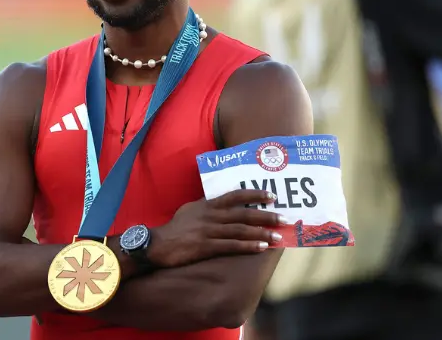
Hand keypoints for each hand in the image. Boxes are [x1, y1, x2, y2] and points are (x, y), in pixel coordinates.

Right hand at [147, 189, 286, 268]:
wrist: (156, 244)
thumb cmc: (174, 228)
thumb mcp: (190, 210)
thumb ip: (207, 207)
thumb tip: (221, 204)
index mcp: (207, 205)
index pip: (235, 195)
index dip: (255, 194)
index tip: (272, 195)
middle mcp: (210, 215)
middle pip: (244, 213)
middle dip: (266, 215)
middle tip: (285, 218)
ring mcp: (208, 231)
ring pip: (241, 230)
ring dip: (262, 232)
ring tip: (279, 236)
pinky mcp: (205, 246)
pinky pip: (231, 246)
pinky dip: (248, 246)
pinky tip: (261, 247)